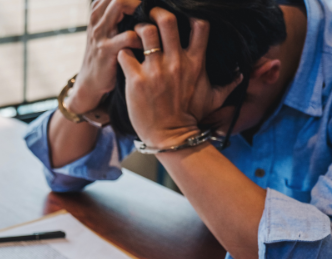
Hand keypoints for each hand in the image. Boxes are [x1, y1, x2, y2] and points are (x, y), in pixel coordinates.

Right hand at [68, 0, 141, 113]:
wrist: (90, 82)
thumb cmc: (105, 55)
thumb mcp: (106, 32)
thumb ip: (118, 17)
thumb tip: (146, 8)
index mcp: (97, 13)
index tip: (149, 4)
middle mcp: (96, 19)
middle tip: (153, 9)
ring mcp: (100, 34)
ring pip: (120, 5)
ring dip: (140, 9)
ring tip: (152, 22)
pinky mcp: (106, 51)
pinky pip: (129, 35)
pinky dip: (142, 37)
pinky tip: (148, 44)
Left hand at [116, 9, 242, 147]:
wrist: (171, 137)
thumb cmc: (191, 117)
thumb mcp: (215, 98)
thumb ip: (230, 83)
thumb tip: (243, 73)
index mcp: (195, 62)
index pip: (199, 25)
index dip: (189, 15)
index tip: (180, 17)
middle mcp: (176, 62)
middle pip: (167, 20)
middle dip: (156, 13)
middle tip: (150, 15)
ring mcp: (155, 70)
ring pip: (144, 32)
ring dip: (137, 30)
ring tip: (135, 35)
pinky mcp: (136, 80)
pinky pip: (125, 55)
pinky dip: (122, 52)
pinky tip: (124, 56)